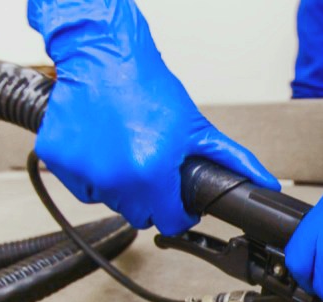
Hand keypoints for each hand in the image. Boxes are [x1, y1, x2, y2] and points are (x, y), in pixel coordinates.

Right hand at [29, 0, 278, 235]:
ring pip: (109, 201)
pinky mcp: (58, 159)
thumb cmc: (146, 87)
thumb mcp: (196, 128)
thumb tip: (264, 183)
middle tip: (152, 167)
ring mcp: (82, 170)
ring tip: (127, 151)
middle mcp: (115, 178)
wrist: (103, 57)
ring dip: (119, 185)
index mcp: (151, 174)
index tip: (178, 201)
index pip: (169, 223)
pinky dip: (90, 173)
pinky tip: (102, 148)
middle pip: (138, 214)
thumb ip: (232, 161)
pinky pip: (80, 185)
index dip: (179, 213)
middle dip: (150, 198)